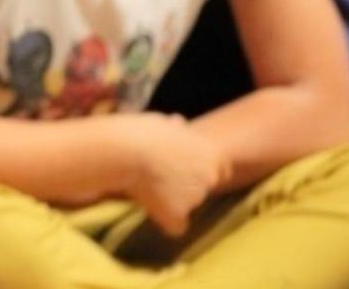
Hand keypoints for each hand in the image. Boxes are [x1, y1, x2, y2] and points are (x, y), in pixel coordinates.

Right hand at [120, 113, 231, 236]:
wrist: (126, 150)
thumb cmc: (140, 132)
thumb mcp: (164, 121)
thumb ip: (178, 129)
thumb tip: (178, 122)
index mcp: (212, 152)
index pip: (222, 169)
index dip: (202, 169)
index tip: (184, 168)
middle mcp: (209, 177)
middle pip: (205, 188)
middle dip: (190, 186)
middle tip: (163, 177)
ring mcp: (196, 198)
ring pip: (187, 205)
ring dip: (173, 200)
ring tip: (148, 186)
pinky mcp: (178, 214)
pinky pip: (175, 226)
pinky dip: (164, 220)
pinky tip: (149, 207)